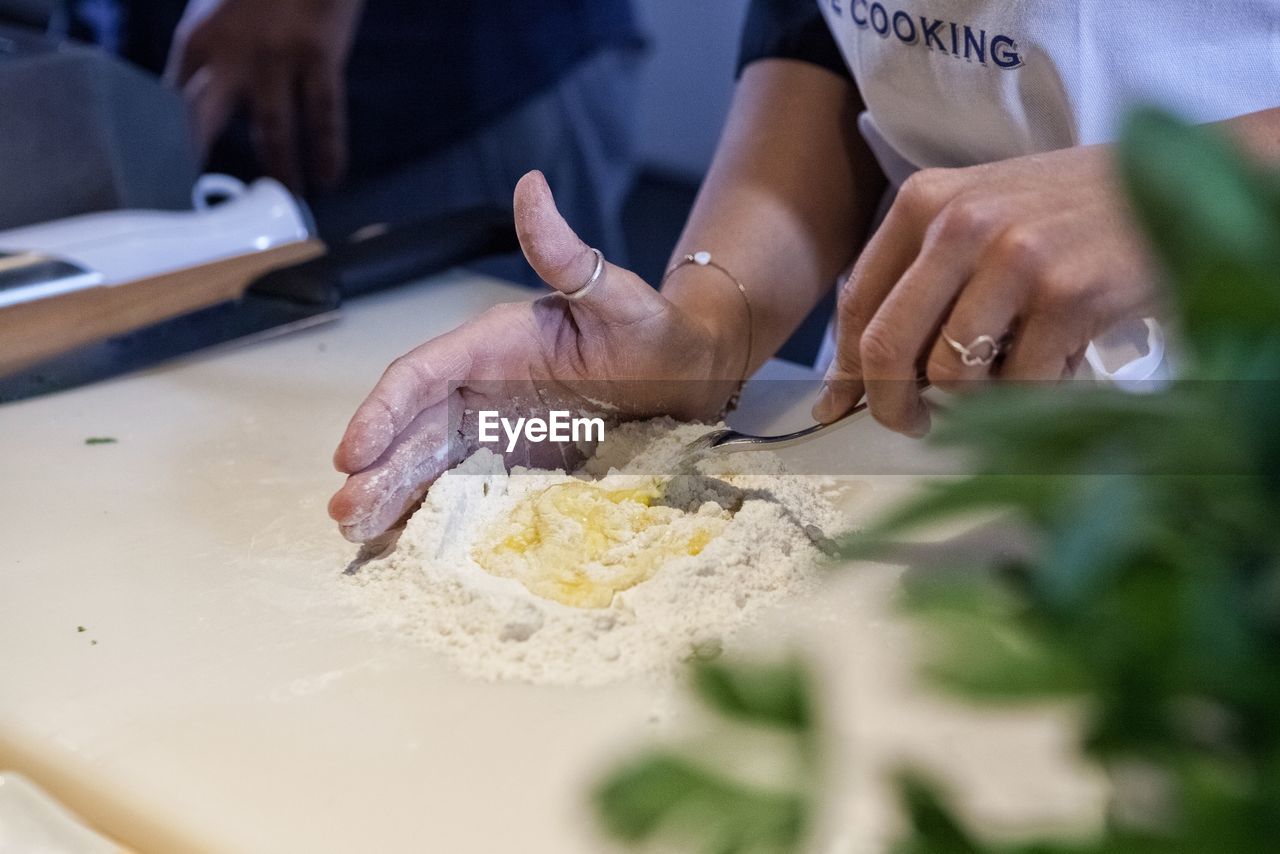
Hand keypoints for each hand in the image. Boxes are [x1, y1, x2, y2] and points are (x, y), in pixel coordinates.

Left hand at [164, 0, 364, 189]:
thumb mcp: (217, 16)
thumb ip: (209, 62)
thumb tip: (200, 113)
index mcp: (198, 41)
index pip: (174, 103)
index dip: (171, 145)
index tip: (168, 182)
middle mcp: (230, 51)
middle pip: (206, 117)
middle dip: (204, 162)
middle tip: (205, 206)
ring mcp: (275, 55)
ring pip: (272, 127)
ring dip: (280, 168)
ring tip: (286, 198)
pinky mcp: (318, 56)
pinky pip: (324, 113)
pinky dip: (327, 149)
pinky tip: (328, 176)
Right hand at [328, 171, 740, 542]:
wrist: (692, 375)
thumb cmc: (657, 333)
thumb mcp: (617, 296)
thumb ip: (568, 255)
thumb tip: (530, 186)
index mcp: (493, 344)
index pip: (422, 374)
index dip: (385, 411)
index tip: (354, 451)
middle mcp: (484, 385)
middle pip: (416, 427)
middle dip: (377, 466)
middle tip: (346, 513)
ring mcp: (498, 427)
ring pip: (431, 461)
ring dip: (392, 494)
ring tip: (357, 532)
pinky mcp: (517, 461)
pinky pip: (464, 487)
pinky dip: (430, 510)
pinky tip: (403, 541)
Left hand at [813, 144, 1159, 435]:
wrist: (1175, 183)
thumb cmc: (1068, 210)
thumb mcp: (981, 213)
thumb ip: (921, 275)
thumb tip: (859, 372)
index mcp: (925, 201)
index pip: (858, 303)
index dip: (844, 370)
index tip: (841, 407)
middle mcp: (961, 224)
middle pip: (887, 348)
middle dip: (890, 405)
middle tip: (910, 424)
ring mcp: (1014, 258)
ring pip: (951, 375)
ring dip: (973, 399)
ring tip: (1007, 374)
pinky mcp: (1067, 296)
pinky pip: (1020, 384)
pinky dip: (1032, 394)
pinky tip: (1055, 363)